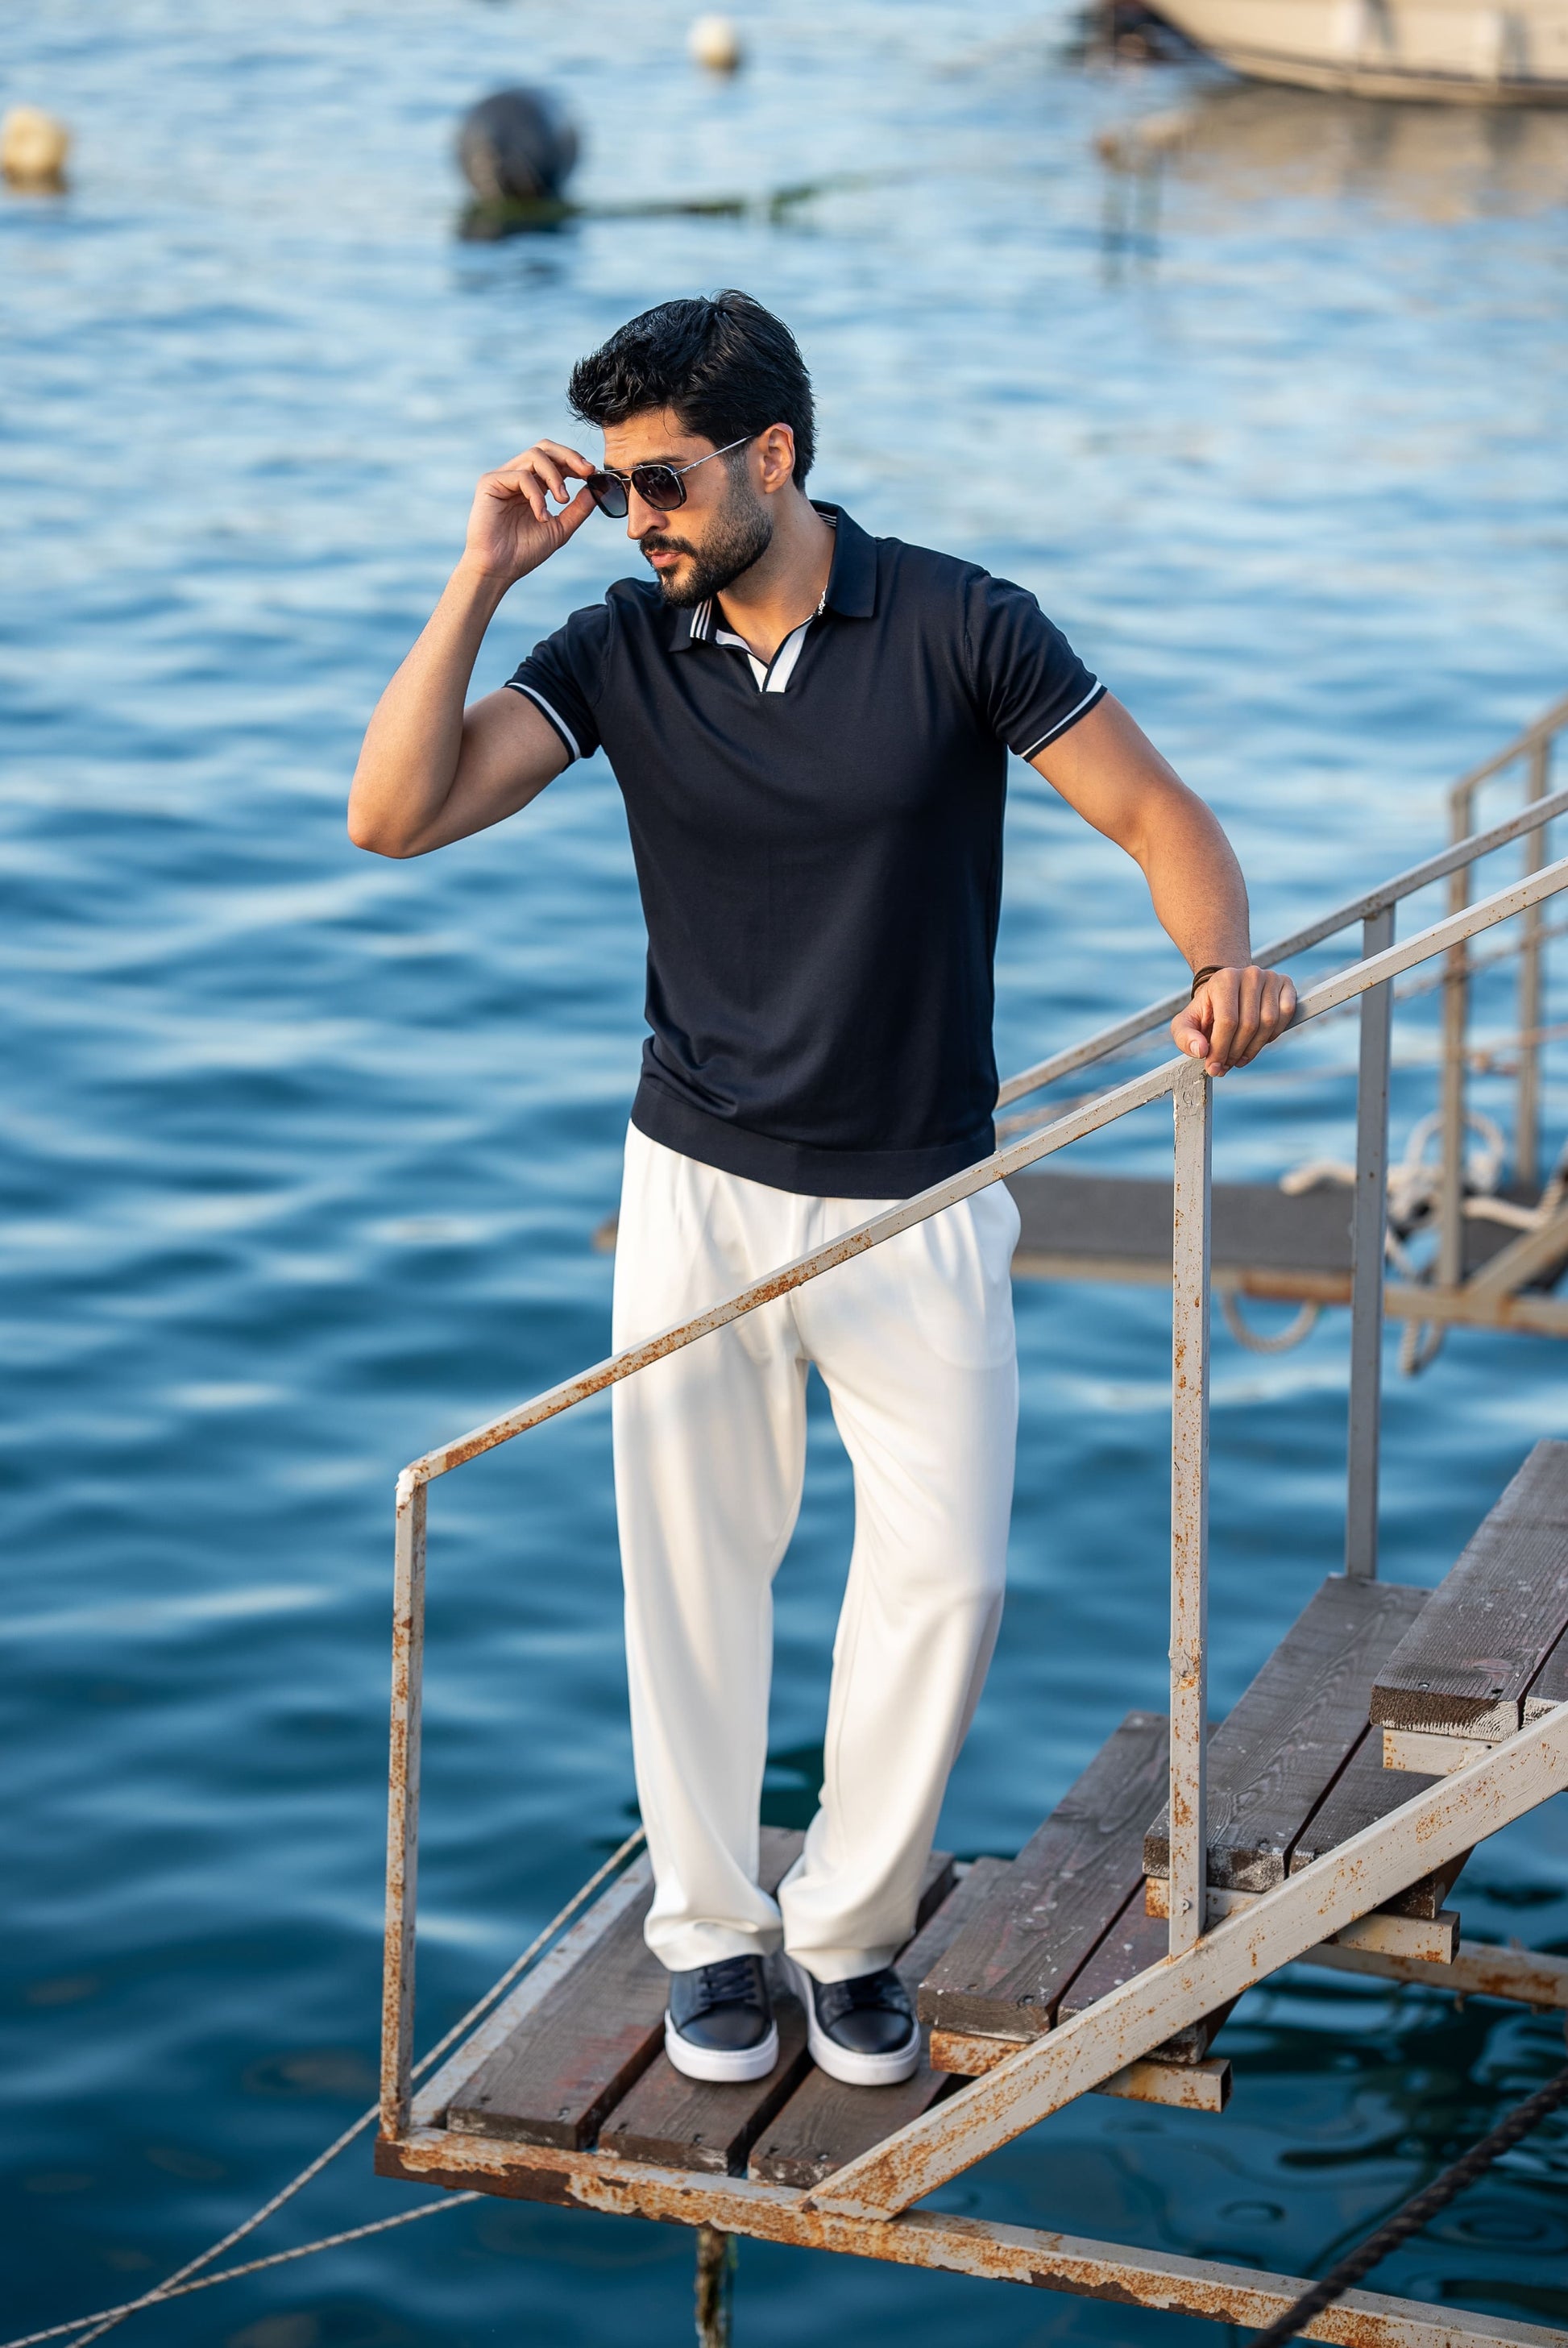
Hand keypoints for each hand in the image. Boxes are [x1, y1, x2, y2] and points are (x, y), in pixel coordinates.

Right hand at [462, 439, 596, 583]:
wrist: (498, 570)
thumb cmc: (524, 552)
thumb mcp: (560, 528)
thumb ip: (578, 509)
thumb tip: (596, 487)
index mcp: (533, 485)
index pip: (555, 460)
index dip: (574, 462)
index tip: (592, 473)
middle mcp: (517, 476)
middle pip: (544, 447)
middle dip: (568, 456)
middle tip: (585, 471)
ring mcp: (503, 477)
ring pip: (534, 456)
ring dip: (555, 476)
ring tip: (562, 501)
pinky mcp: (490, 482)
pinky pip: (521, 476)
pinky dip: (537, 495)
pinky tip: (540, 515)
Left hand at [1170, 964, 1296, 1075]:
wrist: (1228, 992)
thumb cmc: (1207, 1010)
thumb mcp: (1186, 1023)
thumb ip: (1185, 1037)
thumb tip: (1201, 1051)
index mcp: (1224, 979)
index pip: (1227, 1021)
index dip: (1221, 1049)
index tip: (1214, 1067)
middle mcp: (1250, 974)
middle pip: (1249, 1024)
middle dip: (1236, 1052)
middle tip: (1227, 1065)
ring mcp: (1271, 977)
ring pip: (1268, 1023)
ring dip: (1254, 1048)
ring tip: (1239, 1058)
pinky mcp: (1286, 985)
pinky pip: (1286, 1016)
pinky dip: (1273, 1035)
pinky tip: (1257, 1042)